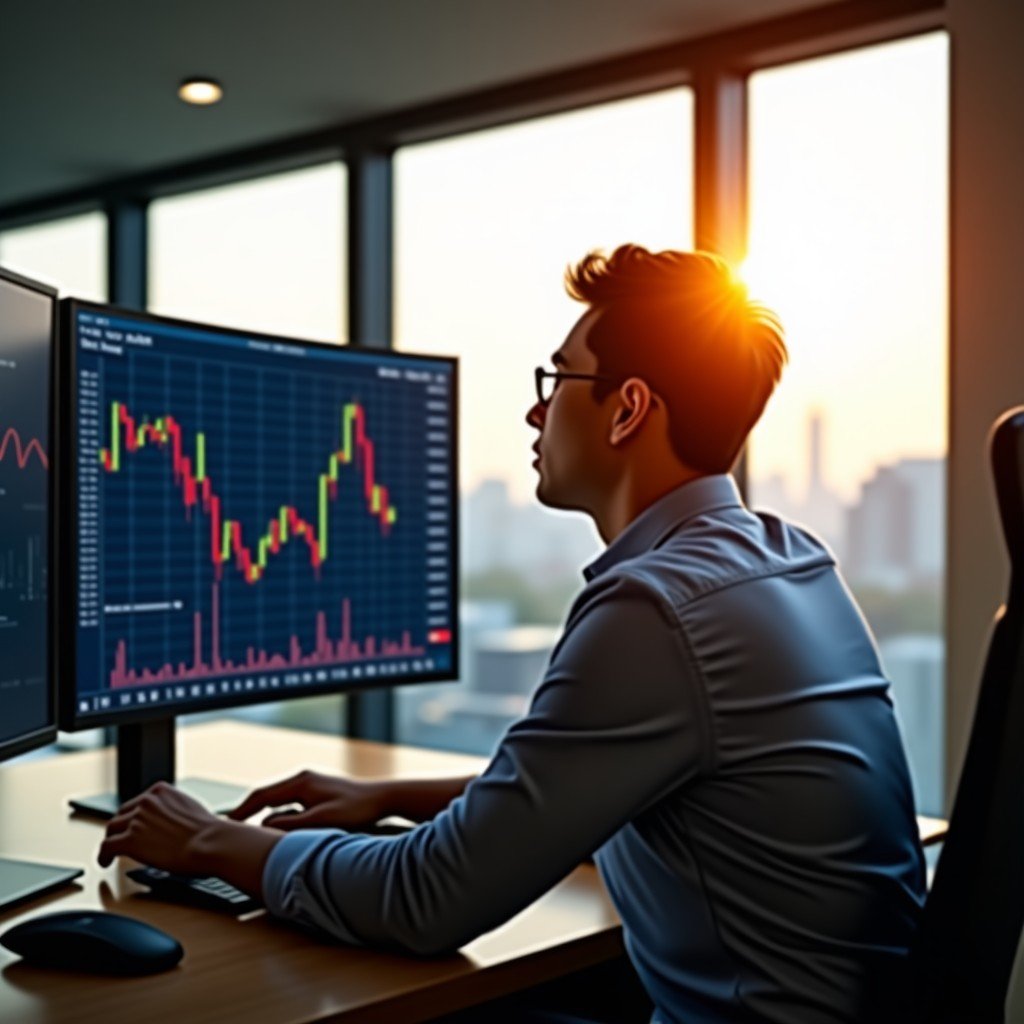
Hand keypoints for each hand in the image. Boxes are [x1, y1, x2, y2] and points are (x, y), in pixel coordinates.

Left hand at [98, 782, 283, 895]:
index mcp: (161, 791)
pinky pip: (106, 847)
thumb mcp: (190, 809)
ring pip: (111, 829)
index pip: (138, 802)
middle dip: (121, 827)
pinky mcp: (130, 840)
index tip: (133, 825)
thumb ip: (174, 810)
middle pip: (122, 814)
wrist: (210, 843)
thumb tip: (169, 823)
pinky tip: (105, 863)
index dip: (133, 816)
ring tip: (111, 852)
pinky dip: (103, 856)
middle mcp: (147, 801)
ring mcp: (137, 820)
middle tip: (122, 839)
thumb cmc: (208, 832)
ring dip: (111, 840)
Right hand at [226, 770, 389, 830]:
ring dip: (267, 818)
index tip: (226, 824)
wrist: (383, 799)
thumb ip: (292, 825)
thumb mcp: (321, 821)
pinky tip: (280, 834)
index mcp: (300, 782)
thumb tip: (265, 827)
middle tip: (233, 832)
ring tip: (252, 836)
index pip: (261, 795)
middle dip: (250, 814)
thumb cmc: (357, 809)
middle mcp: (304, 780)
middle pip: (268, 798)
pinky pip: (292, 806)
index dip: (242, 811)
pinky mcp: (320, 794)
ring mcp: (312, 786)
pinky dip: (281, 818)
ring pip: (280, 803)